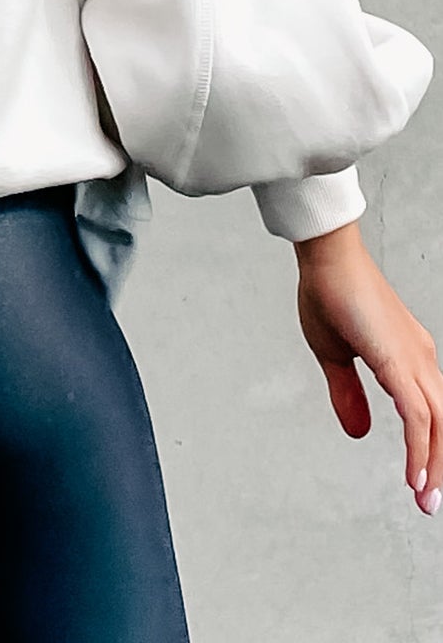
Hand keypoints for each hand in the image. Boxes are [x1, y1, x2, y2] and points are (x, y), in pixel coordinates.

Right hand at [294, 227, 442, 516]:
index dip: (431, 449)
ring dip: (434, 466)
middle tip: (429, 503)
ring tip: (425, 498)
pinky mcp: (399, 362)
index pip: (431, 412)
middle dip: (440, 468)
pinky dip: (420, 449)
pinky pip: (418, 416)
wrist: (328, 257)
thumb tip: (359, 431)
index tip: (421, 482)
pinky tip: (414, 474)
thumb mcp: (334, 355)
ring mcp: (415, 359)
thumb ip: (348, 394)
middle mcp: (421, 358)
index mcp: (408, 357)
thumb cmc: (329, 292)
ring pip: (439, 424)